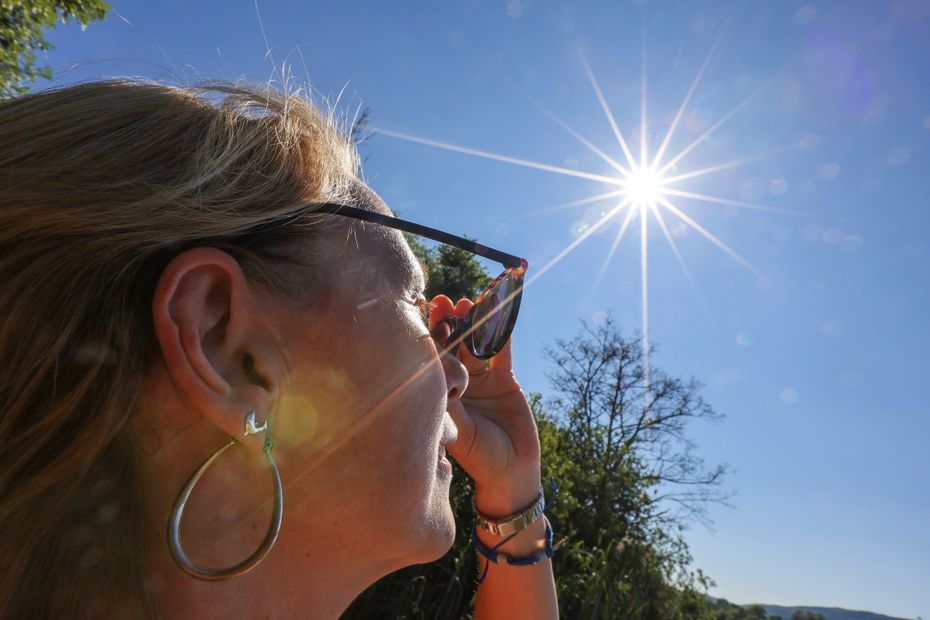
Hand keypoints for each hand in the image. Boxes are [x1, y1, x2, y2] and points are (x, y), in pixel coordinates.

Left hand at [429, 295, 541, 517]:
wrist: (511, 472)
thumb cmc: (478, 456)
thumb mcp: (456, 426)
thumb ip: (446, 399)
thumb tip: (430, 370)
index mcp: (441, 393)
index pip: (433, 358)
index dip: (430, 336)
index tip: (424, 315)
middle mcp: (459, 384)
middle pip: (453, 346)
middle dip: (450, 323)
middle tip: (444, 301)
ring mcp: (482, 381)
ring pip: (477, 344)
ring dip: (475, 323)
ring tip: (469, 302)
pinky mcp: (505, 381)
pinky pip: (502, 352)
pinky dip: (502, 334)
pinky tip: (499, 313)